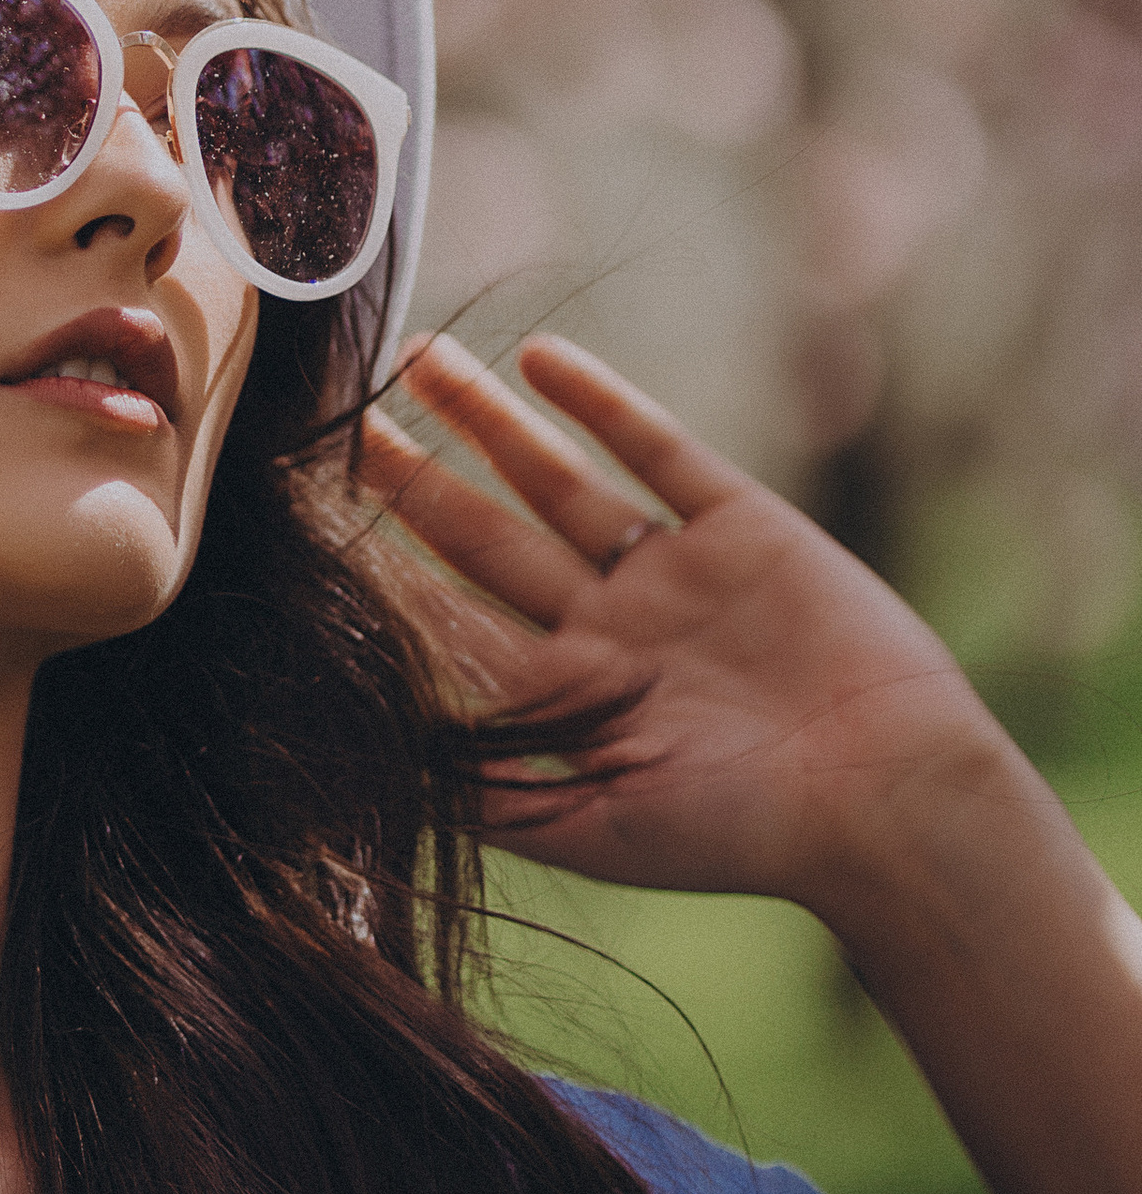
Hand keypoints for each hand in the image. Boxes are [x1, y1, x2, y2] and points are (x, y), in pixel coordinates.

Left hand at [360, 333, 1007, 923]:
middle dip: (415, 477)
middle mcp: (608, 628)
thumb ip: (485, 788)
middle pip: (487, 535)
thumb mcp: (591, 827)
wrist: (886, 797)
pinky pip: (658, 450)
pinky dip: (602, 402)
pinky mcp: (742, 527)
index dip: (382, 566)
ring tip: (419, 361)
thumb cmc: (737, 833)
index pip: (450, 617)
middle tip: (344, 418)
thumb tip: (363, 765)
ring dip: (487, 421)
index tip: (308, 517)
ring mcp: (672, 573)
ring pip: (557, 479)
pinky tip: (542, 360)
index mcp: (566, 698)